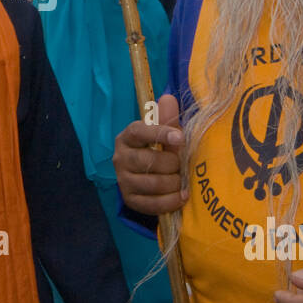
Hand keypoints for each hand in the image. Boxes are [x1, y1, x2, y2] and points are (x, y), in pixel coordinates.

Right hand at [113, 93, 186, 214]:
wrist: (149, 175)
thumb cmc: (159, 148)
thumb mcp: (163, 131)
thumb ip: (166, 117)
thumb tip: (168, 98)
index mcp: (127, 136)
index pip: (140, 132)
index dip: (160, 133)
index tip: (180, 137)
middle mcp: (120, 158)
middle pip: (149, 161)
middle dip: (172, 163)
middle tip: (181, 163)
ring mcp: (123, 180)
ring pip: (153, 183)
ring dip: (174, 182)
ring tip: (181, 179)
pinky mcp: (130, 199)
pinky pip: (152, 204)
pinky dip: (171, 201)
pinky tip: (182, 195)